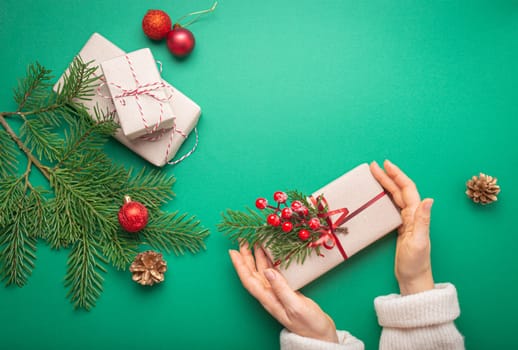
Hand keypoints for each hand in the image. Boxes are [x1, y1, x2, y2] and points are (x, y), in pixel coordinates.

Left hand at [229, 241, 338, 342]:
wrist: (320, 335)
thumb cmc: (308, 324)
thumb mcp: (295, 306)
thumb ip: (281, 289)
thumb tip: (268, 271)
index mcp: (268, 299)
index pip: (249, 280)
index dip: (240, 265)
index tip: (233, 251)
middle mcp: (269, 295)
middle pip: (252, 273)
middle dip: (246, 257)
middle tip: (242, 240)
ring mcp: (276, 293)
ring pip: (262, 271)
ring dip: (257, 257)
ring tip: (254, 242)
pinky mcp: (285, 291)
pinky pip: (273, 273)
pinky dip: (269, 262)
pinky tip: (270, 254)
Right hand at [370, 160, 434, 294]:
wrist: (413, 278)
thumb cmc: (416, 263)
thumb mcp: (419, 242)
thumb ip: (423, 220)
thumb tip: (429, 199)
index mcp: (416, 215)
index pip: (406, 189)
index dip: (397, 175)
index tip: (385, 164)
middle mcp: (412, 215)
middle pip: (399, 190)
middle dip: (387, 176)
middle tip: (373, 166)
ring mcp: (406, 221)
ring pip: (395, 197)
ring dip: (386, 184)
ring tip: (374, 175)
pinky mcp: (400, 227)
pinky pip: (392, 206)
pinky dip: (385, 197)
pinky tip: (378, 195)